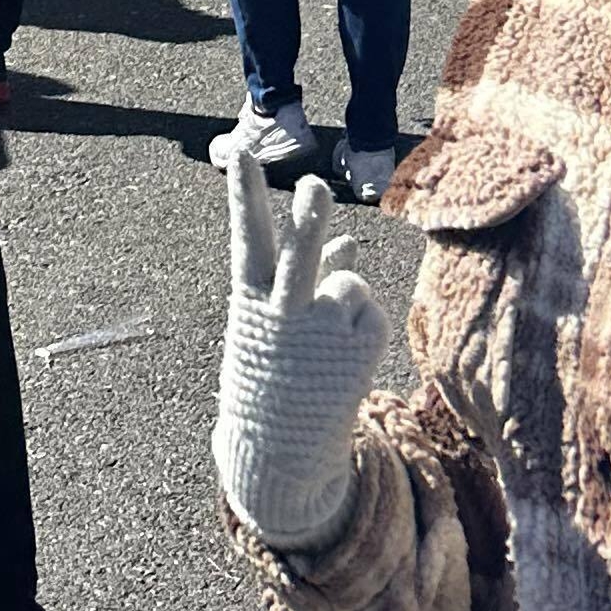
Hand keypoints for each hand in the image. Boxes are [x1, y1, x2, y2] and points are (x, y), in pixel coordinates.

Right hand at [213, 159, 387, 554]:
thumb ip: (306, 279)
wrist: (281, 458)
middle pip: (300, 256)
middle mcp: (284, 315)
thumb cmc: (271, 374)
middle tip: (312, 185)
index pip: (248, 237)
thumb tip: (348, 242)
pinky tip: (342, 360)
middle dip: (307, 220)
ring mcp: (323, 335)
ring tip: (322, 339)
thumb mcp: (269, 324)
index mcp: (252, 303)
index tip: (240, 153)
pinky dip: (362, 327)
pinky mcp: (359, 352)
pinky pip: (370, 312)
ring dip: (343, 298)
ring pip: (349, 281)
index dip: (245, 193)